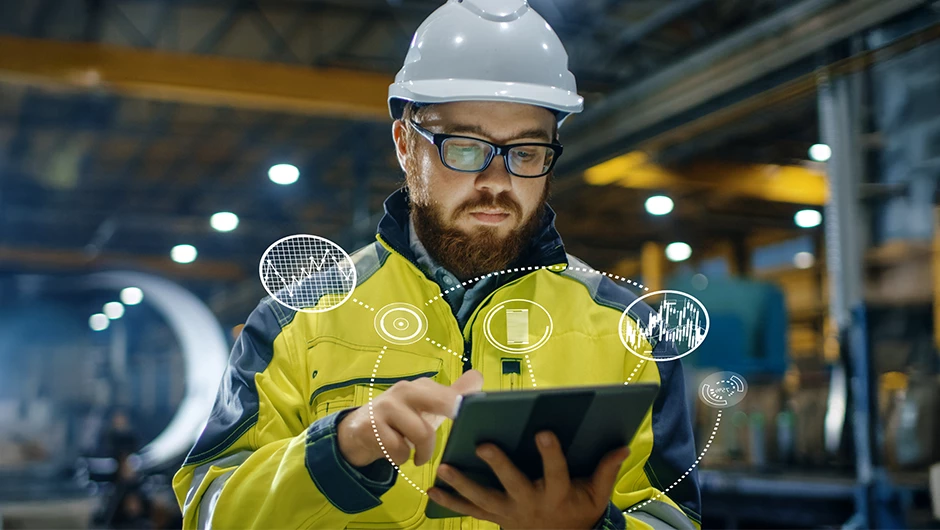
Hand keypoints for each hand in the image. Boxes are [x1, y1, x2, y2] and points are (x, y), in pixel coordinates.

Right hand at [337, 370, 483, 466]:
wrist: (358, 431)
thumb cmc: (402, 420)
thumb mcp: (427, 408)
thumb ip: (452, 395)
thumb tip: (478, 377)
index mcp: (421, 386)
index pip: (450, 394)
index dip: (465, 406)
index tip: (476, 414)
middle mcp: (404, 390)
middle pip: (440, 402)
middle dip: (454, 414)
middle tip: (460, 434)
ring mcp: (386, 406)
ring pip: (422, 434)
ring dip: (423, 452)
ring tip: (417, 455)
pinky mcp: (370, 427)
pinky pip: (399, 450)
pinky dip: (401, 458)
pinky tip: (394, 452)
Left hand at [428, 432, 628, 529]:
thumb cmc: (578, 512)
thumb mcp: (596, 495)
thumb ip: (606, 470)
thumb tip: (623, 446)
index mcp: (557, 494)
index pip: (555, 471)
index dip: (550, 453)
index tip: (544, 431)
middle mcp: (530, 503)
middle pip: (512, 483)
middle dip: (498, 465)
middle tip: (482, 445)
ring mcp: (509, 512)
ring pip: (483, 498)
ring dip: (461, 484)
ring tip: (444, 466)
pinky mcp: (495, 517)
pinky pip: (469, 511)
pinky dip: (450, 501)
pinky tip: (432, 489)